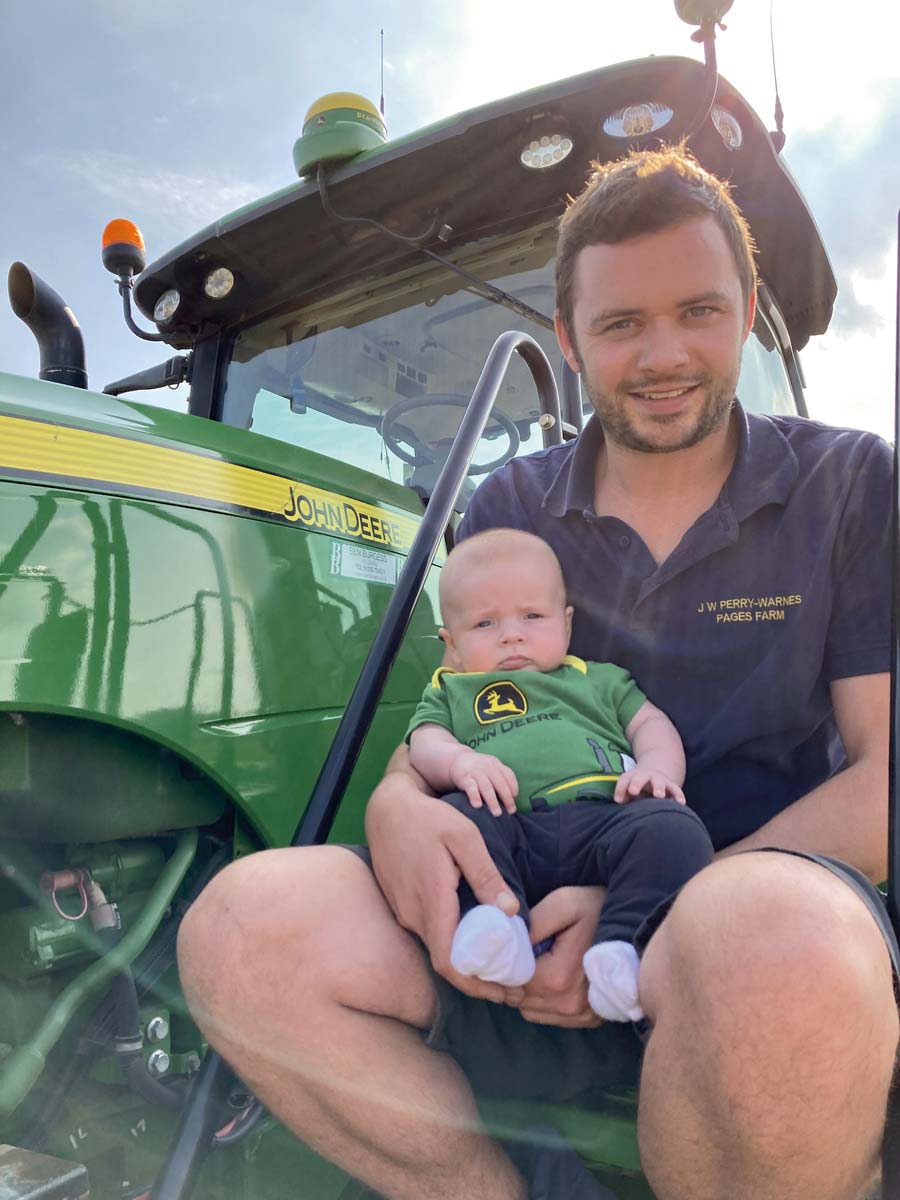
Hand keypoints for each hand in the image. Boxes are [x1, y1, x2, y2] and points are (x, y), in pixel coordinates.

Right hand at [365, 770, 518, 1001]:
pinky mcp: (401, 905)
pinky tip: (474, 937)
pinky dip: (453, 944)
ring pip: (437, 947)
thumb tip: (511, 912)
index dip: (476, 984)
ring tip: (500, 963)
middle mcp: (413, 914)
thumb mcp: (464, 837)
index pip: (449, 961)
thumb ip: (486, 875)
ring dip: (467, 962)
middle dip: (479, 979)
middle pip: (446, 961)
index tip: (505, 992)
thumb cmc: (428, 818)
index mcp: (431, 900)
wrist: (387, 807)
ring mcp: (404, 911)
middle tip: (513, 984)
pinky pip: (429, 933)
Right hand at [448, 750, 517, 814]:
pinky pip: (471, 788)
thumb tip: (512, 797)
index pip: (509, 775)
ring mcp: (476, 772)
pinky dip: (475, 796)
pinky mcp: (464, 778)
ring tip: (497, 813)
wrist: (456, 760)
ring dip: (493, 801)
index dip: (513, 787)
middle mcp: (487, 767)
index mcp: (496, 764)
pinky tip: (478, 806)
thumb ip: (501, 778)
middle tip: (511, 811)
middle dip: (507, 798)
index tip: (514, 799)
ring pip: (486, 787)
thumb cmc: (479, 769)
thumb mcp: (491, 767)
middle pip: (500, 783)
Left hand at [513, 886, 605, 1027]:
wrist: (637, 924)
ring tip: (534, 960)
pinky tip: (548, 973)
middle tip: (513, 952)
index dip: (501, 964)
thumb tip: (505, 943)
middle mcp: (570, 1005)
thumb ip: (531, 923)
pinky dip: (541, 1000)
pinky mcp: (589, 1019)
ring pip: (530, 1010)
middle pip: (518, 999)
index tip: (499, 948)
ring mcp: (582, 1016)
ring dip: (525, 990)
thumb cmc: (598, 908)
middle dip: (510, 978)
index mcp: (558, 979)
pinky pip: (548, 1016)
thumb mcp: (563, 903)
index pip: (510, 982)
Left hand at [614, 768, 684, 804]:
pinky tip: (680, 803)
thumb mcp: (629, 788)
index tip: (619, 800)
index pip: (624, 780)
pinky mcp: (671, 786)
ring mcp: (659, 780)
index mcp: (632, 777)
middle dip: (636, 783)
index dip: (620, 788)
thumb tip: (619, 801)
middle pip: (640, 778)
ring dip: (658, 788)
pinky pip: (676, 790)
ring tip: (659, 796)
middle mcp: (645, 776)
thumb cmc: (637, 787)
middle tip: (633, 791)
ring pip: (658, 783)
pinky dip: (678, 795)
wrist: (655, 773)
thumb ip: (623, 794)